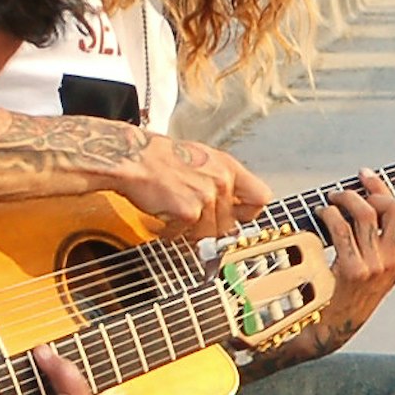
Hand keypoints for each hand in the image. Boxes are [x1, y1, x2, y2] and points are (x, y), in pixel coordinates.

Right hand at [106, 132, 270, 234]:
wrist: (134, 158)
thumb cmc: (162, 158)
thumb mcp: (202, 160)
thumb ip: (221, 183)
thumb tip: (232, 212)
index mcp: (228, 167)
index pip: (260, 198)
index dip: (247, 213)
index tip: (235, 217)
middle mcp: (222, 181)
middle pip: (230, 226)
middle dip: (209, 228)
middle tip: (191, 218)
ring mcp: (207, 197)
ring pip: (208, 236)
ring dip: (189, 232)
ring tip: (173, 214)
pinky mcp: (189, 212)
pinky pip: (185, 237)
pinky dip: (171, 232)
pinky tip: (162, 216)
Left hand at [303, 173, 394, 343]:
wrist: (330, 330)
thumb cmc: (345, 295)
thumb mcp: (372, 270)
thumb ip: (374, 241)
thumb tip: (362, 200)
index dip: (381, 188)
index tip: (363, 175)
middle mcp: (393, 261)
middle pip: (391, 206)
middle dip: (365, 191)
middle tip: (342, 194)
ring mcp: (375, 266)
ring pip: (365, 213)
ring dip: (344, 200)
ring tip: (330, 202)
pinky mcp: (353, 270)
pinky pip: (342, 229)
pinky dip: (330, 215)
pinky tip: (321, 216)